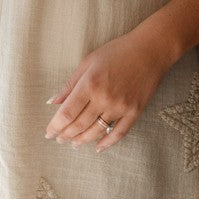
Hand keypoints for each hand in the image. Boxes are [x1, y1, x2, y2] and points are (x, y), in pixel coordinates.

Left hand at [45, 29, 171, 152]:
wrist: (149, 51)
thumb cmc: (117, 52)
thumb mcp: (88, 62)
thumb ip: (70, 84)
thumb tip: (53, 101)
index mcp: (90, 84)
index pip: (67, 113)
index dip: (55, 126)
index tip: (49, 133)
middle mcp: (103, 98)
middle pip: (79, 124)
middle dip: (66, 135)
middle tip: (59, 140)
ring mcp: (120, 107)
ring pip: (96, 132)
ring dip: (82, 140)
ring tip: (74, 144)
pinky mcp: (134, 112)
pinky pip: (118, 133)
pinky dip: (107, 143)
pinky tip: (98, 148)